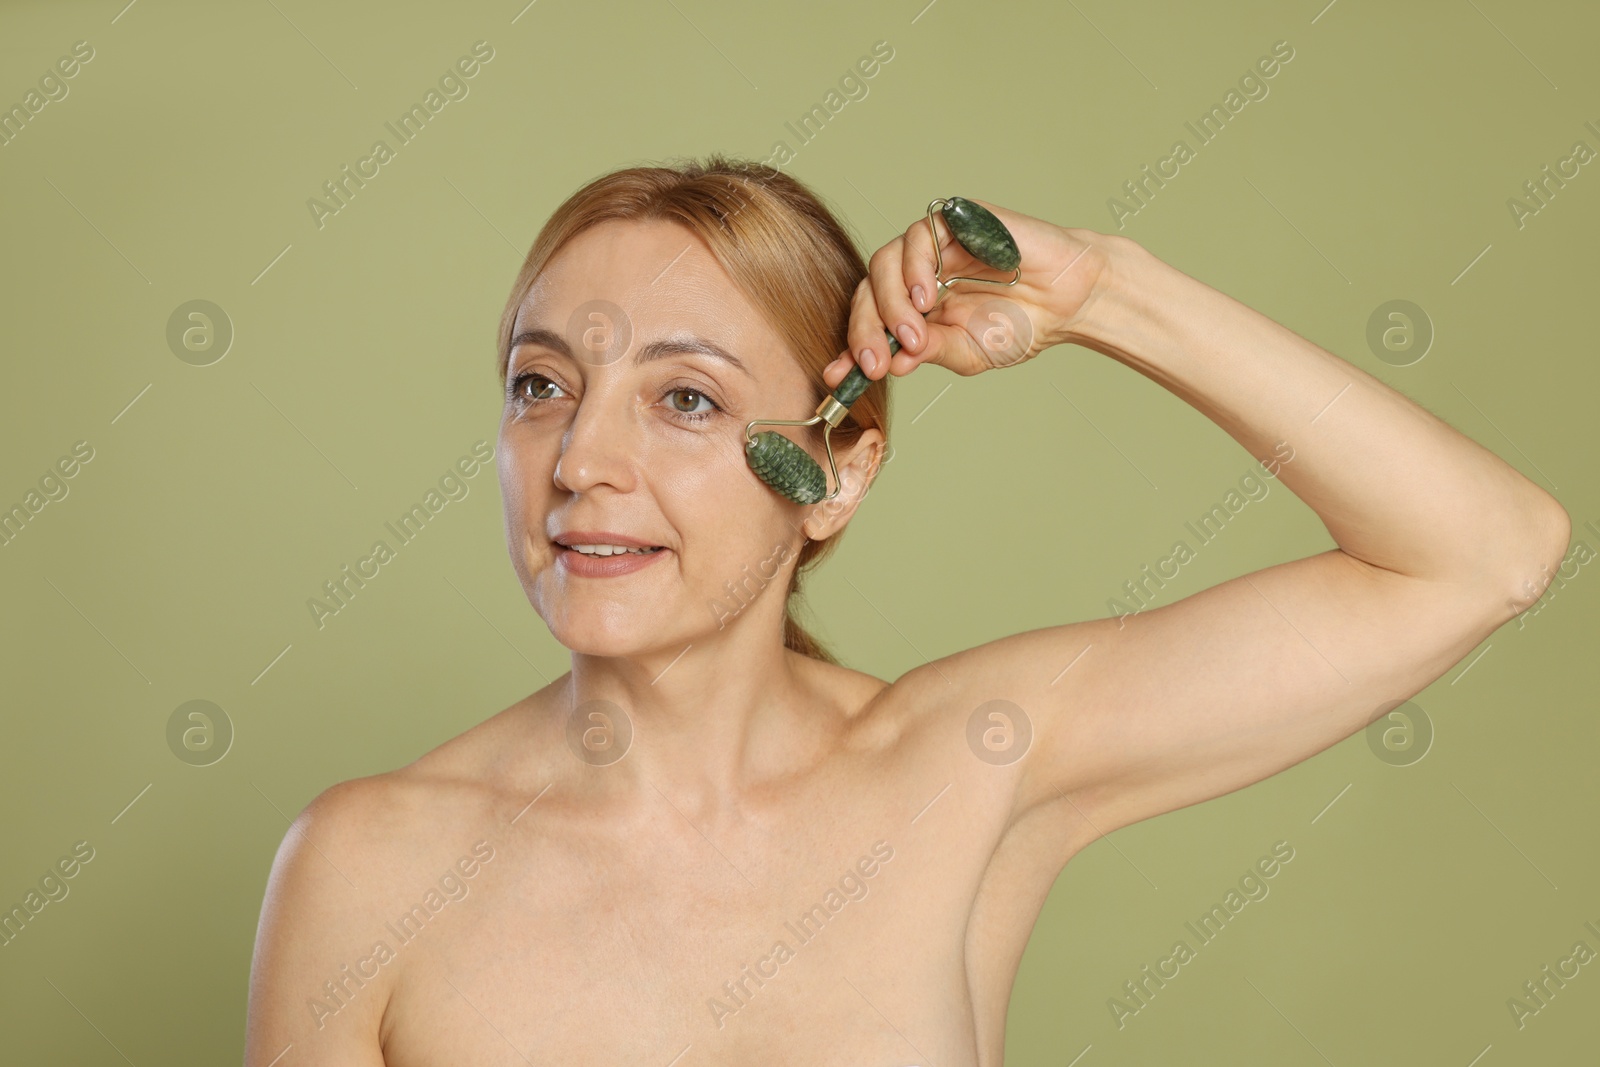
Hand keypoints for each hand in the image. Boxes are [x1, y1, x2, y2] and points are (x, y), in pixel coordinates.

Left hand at [822, 200, 1117, 386]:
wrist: (1068, 300)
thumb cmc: (1021, 324)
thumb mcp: (965, 352)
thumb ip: (927, 353)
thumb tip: (890, 364)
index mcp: (914, 308)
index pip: (869, 321)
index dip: (851, 347)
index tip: (838, 377)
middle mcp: (916, 275)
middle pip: (867, 292)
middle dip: (865, 331)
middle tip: (876, 362)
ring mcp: (933, 247)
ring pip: (884, 263)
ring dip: (890, 304)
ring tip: (913, 334)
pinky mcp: (953, 221)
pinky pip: (917, 237)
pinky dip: (914, 269)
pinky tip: (927, 297)